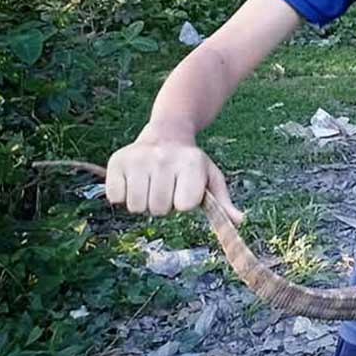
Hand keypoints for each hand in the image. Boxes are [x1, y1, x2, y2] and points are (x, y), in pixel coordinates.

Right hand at [105, 124, 244, 225]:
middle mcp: (164, 158)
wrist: (167, 133)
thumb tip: (239, 221)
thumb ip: (223, 202)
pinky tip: (134, 179)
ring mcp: (139, 158)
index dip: (184, 202)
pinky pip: (116, 198)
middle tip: (166, 185)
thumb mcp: (211, 177)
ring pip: (136, 207)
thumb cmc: (190, 164)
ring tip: (151, 183)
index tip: (185, 189)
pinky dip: (123, 195)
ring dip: (143, 201)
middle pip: (159, 209)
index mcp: (191, 162)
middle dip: (163, 204)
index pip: (185, 204)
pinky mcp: (117, 161)